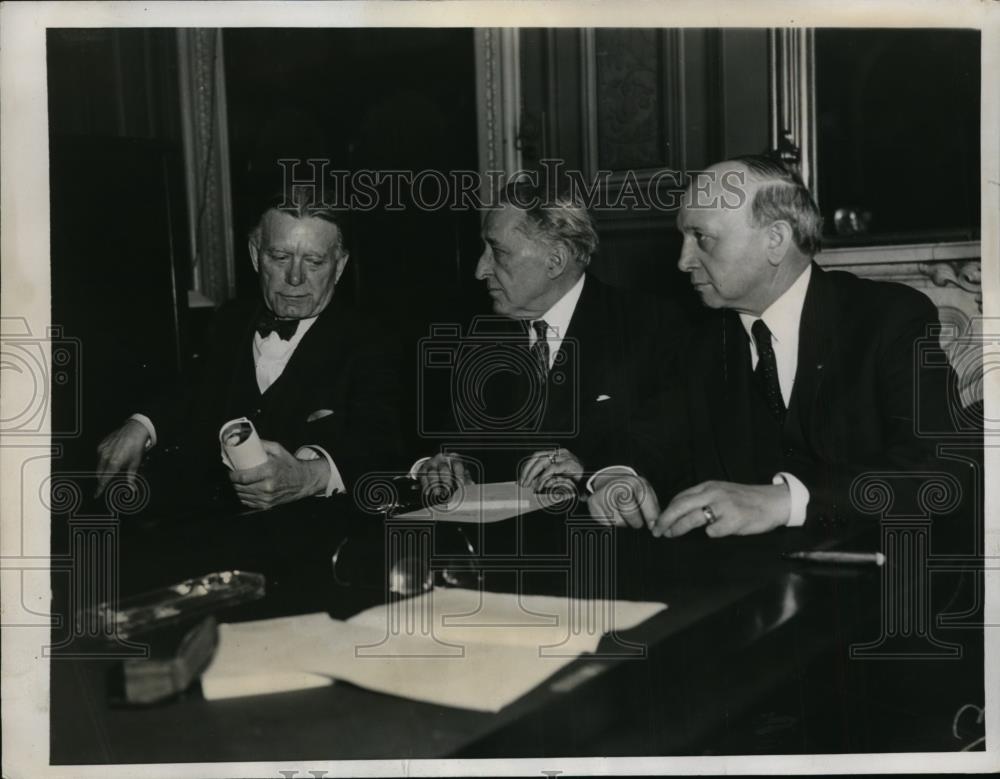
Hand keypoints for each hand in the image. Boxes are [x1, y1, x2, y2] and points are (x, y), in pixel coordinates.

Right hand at [95, 419, 149, 496]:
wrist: (135, 430)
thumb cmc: (136, 446)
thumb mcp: (135, 463)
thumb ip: (131, 477)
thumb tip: (131, 488)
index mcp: (114, 463)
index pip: (104, 480)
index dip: (100, 488)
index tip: (96, 494)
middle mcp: (105, 456)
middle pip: (99, 473)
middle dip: (102, 479)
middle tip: (108, 481)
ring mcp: (101, 450)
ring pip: (98, 465)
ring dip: (103, 469)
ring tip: (113, 466)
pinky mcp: (100, 444)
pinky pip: (99, 456)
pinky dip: (103, 459)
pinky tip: (112, 457)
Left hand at [228, 440, 327, 509]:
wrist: (303, 481)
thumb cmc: (290, 465)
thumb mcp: (278, 450)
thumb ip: (262, 445)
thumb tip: (246, 442)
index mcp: (269, 472)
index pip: (243, 477)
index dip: (232, 475)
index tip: (230, 471)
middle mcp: (267, 487)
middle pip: (240, 487)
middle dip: (233, 482)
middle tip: (233, 475)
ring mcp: (267, 498)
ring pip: (242, 496)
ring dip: (237, 489)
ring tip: (238, 482)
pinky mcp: (267, 505)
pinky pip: (248, 502)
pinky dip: (244, 496)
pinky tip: (245, 490)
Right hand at [415, 453, 474, 502]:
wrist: (436, 465)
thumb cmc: (451, 469)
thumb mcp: (460, 472)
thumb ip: (465, 478)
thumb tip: (471, 485)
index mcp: (453, 458)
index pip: (457, 464)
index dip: (459, 475)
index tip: (461, 484)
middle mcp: (442, 459)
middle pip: (444, 468)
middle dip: (446, 481)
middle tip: (448, 491)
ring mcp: (431, 463)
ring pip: (432, 473)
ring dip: (435, 484)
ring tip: (438, 493)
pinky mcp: (423, 469)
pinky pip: (423, 477)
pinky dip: (425, 485)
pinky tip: (428, 492)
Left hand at [519, 448, 582, 494]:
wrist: (593, 482)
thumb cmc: (577, 482)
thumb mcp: (559, 479)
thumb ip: (548, 478)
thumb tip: (532, 482)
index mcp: (557, 454)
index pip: (537, 456)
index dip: (527, 467)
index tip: (522, 478)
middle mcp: (560, 453)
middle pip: (537, 457)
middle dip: (527, 470)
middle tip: (523, 483)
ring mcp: (565, 457)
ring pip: (542, 461)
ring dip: (533, 473)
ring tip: (530, 484)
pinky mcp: (569, 464)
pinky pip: (552, 469)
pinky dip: (544, 477)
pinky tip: (540, 485)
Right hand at [586, 471, 659, 528]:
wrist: (610, 479)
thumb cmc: (631, 489)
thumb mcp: (645, 492)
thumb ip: (654, 508)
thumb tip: (658, 526)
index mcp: (635, 483)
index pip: (645, 502)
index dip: (650, 517)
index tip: (652, 525)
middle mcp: (618, 487)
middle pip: (630, 514)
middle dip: (636, 522)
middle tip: (637, 521)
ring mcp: (604, 494)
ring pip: (618, 522)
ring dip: (623, 523)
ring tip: (623, 514)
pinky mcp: (594, 503)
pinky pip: (605, 523)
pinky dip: (611, 522)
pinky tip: (613, 513)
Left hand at [653, 480, 789, 537]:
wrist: (773, 502)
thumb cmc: (744, 499)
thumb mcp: (721, 492)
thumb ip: (702, 499)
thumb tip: (677, 512)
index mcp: (709, 486)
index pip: (680, 497)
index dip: (666, 510)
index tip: (657, 521)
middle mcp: (714, 493)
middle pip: (680, 506)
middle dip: (665, 520)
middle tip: (656, 531)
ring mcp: (724, 506)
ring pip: (692, 518)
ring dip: (678, 528)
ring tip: (670, 534)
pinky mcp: (734, 520)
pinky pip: (714, 531)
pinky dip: (711, 533)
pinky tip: (715, 533)